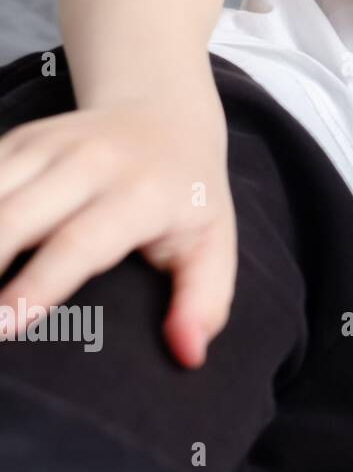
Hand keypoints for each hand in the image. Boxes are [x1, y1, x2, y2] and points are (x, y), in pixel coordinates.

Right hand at [0, 92, 235, 367]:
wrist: (168, 117)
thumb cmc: (190, 196)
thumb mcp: (214, 245)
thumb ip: (204, 303)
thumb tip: (188, 353)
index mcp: (142, 193)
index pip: (79, 243)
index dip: (36, 286)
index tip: (1, 327)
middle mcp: (90, 162)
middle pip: (14, 216)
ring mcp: (49, 144)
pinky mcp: (18, 139)